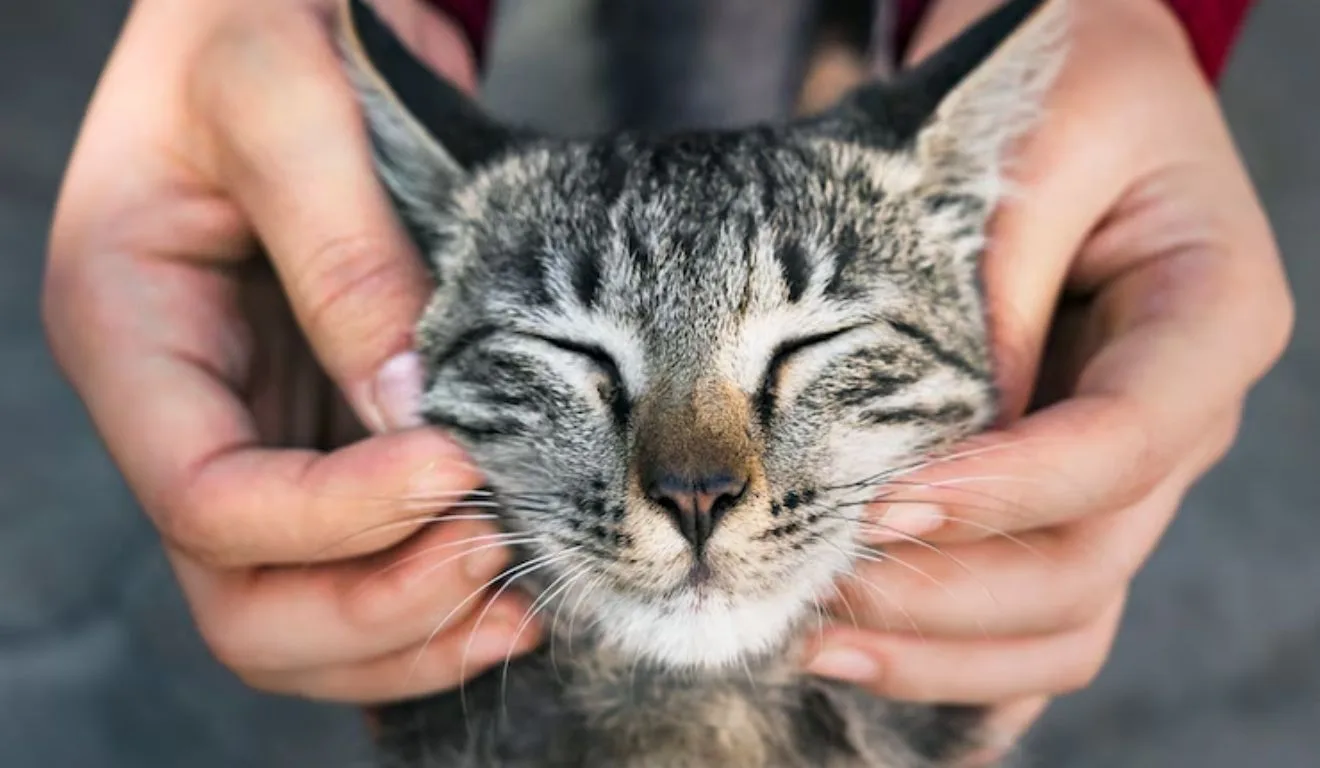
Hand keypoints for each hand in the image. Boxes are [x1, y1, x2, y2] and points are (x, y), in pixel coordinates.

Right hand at [44, 0, 537, 702]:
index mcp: (130, 332)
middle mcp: (184, 407)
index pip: (207, 497)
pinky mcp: (327, 431)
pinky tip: (513, 582)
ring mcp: (259, 430)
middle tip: (497, 560)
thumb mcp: (283, 97)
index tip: (462, 469)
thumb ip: (340, 252)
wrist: (283, 5)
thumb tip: (412, 410)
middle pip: (241, 596)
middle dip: (370, 607)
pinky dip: (431, 596)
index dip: (335, 517)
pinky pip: (360, 561)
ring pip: (298, 608)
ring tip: (520, 596)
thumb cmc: (256, 16)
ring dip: (407, 630)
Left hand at [804, 0, 1292, 760]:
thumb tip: (927, 454)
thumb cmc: (1061, 89)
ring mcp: (1125, 468)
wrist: (1068, 85)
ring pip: (1065, 614)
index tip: (883, 502)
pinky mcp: (1062, 489)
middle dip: (950, 588)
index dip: (1006, 491)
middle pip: (1090, 558)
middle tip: (818, 580)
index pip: (1124, 441)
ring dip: (943, 647)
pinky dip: (956, 652)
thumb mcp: (1036, 146)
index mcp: (1211, 318)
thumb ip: (993, 295)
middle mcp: (1181, 415)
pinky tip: (865, 655)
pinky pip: (1034, 609)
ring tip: (813, 637)